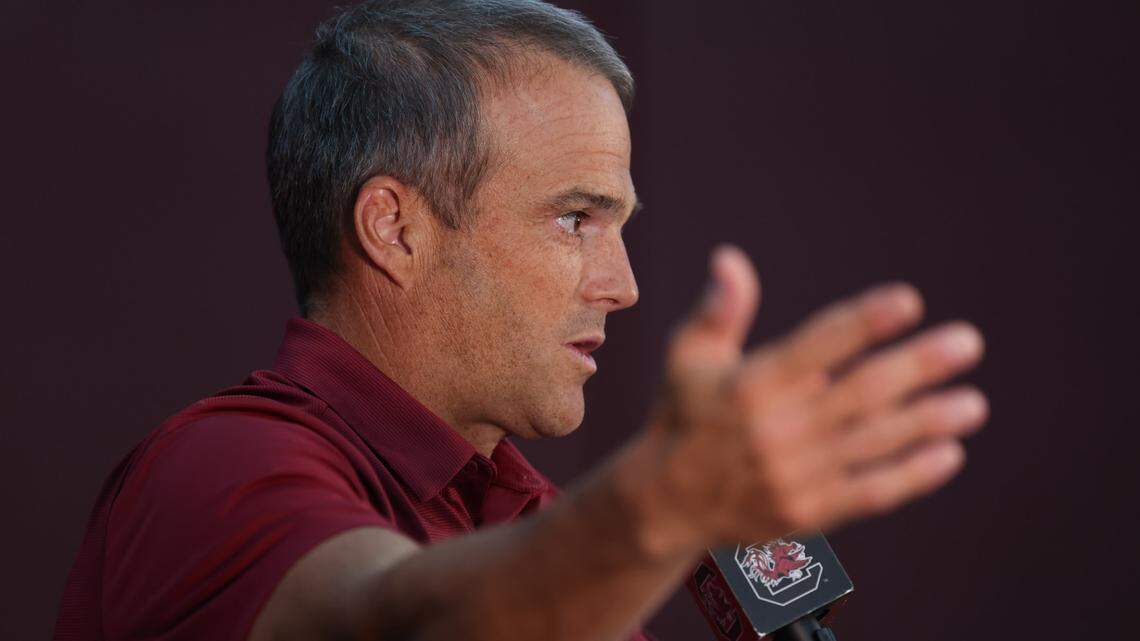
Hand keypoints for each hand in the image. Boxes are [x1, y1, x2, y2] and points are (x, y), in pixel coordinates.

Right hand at [646, 245, 987, 547]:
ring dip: (928, 421)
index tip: (908, 301)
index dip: (863, 322)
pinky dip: (911, 474)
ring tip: (973, 403)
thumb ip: (718, 312)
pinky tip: (949, 453)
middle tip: (967, 343)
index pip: (816, 346)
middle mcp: (775, 429)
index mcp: (750, 384)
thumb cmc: (685, 412)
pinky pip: (869, 492)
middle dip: (917, 366)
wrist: (667, 501)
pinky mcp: (806, 512)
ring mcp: (793, 474)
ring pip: (873, 442)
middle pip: (859, 393)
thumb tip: (730, 258)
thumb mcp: (688, 357)